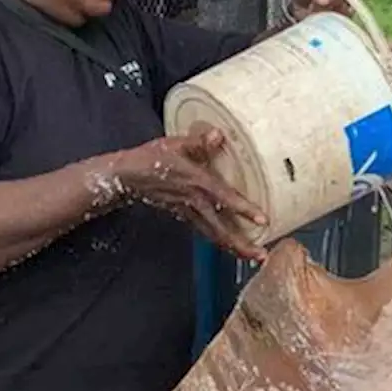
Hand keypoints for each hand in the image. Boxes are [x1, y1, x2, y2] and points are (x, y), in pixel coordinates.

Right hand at [115, 128, 269, 261]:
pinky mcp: (185, 217)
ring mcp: (189, 213)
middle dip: (242, 245)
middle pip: (221, 230)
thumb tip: (219, 134)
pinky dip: (222, 242)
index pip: (225, 198)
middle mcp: (195, 202)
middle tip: (262, 256)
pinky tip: (235, 246)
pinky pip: (207, 233)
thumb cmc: (152, 158)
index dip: (244, 209)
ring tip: (254, 256)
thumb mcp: (175, 144)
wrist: (128, 176)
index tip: (263, 220)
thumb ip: (199, 142)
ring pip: (214, 236)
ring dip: (234, 248)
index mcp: (197, 183)